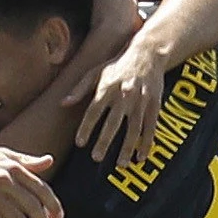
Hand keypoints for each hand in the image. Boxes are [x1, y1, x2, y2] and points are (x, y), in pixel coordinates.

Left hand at [78, 36, 165, 169]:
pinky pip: (150, 127)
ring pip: (134, 128)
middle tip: (96, 158)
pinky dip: (146, 143)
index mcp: (107, 87)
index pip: (94, 110)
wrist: (148, 53)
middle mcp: (124, 95)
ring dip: (127, 148)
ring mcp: (141, 100)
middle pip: (113, 122)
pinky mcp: (154, 104)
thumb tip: (62, 103)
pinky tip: (140, 157)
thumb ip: (79, 89)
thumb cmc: (116, 65)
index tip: (80, 143)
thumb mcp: (95, 72)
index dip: (86, 127)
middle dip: (105, 141)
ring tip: (120, 165)